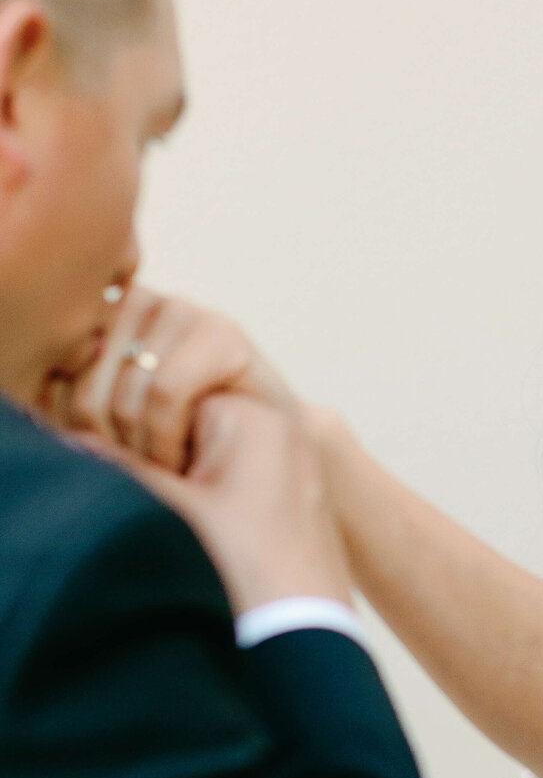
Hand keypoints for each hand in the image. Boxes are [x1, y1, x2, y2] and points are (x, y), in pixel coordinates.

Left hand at [46, 286, 299, 473]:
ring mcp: (178, 309)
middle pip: (81, 387)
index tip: (104, 462)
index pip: (51, 377)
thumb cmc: (183, 441)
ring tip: (159, 473)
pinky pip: (164, 393)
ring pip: (121, 395)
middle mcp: (131, 300)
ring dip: (140, 452)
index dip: (71, 432)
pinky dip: (168, 439)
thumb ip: (73, 406)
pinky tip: (182, 460)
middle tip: (136, 476)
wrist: (270, 447)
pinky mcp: (220, 330)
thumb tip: (36, 411)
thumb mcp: (114, 425)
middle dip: (108, 448)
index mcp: (96, 315)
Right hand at [78, 393, 354, 615]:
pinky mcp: (295, 499)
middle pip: (189, 428)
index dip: (145, 444)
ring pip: (210, 460)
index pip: (166, 399)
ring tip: (204, 536)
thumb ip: (121, 468)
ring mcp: (291, 464)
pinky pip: (238, 486)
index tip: (162, 490)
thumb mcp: (171, 512)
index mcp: (254, 416)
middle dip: (168, 467)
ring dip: (189, 492)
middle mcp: (280, 430)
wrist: (306, 634)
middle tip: (180, 514)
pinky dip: (217, 510)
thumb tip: (83, 442)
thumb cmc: (243, 569)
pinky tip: (221, 547)